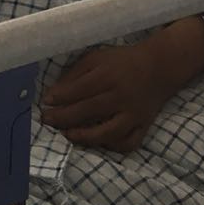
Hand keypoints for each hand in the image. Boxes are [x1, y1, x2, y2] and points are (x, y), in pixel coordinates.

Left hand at [41, 42, 170, 152]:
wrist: (158, 67)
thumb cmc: (121, 61)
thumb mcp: (96, 58)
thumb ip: (76, 74)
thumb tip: (54, 93)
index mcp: (108, 75)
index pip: (81, 89)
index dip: (61, 97)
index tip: (45, 101)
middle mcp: (121, 96)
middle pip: (89, 111)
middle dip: (64, 117)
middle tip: (47, 120)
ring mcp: (133, 114)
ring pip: (108, 132)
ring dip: (85, 136)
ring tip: (68, 134)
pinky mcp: (143, 126)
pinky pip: (128, 143)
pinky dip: (112, 146)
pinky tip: (98, 142)